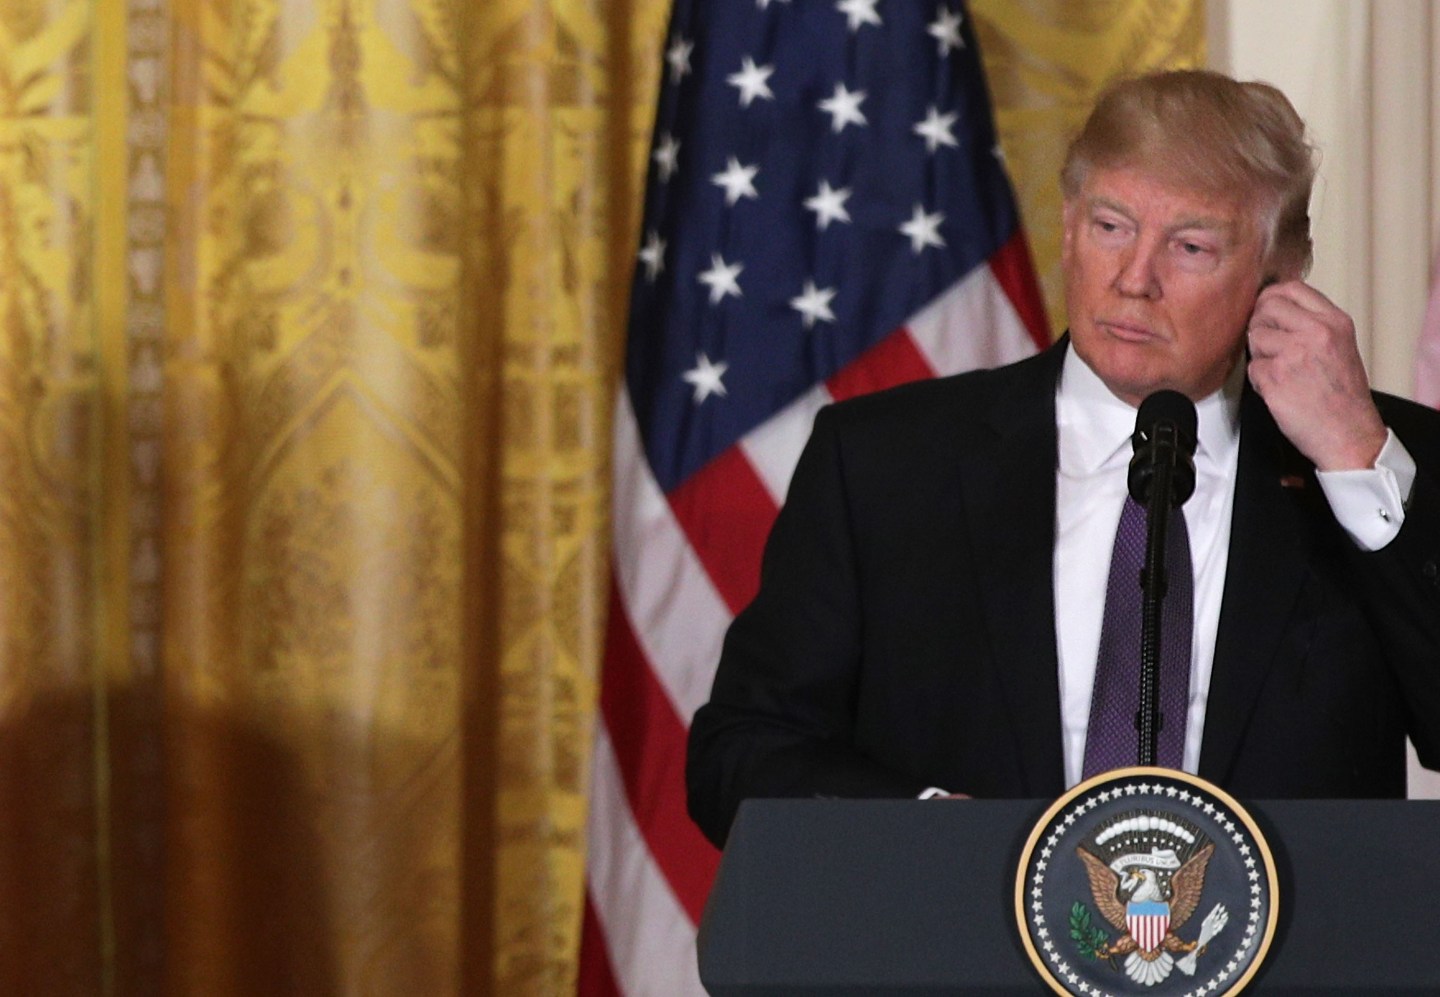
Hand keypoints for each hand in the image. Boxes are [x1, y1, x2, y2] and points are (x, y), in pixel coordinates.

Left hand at [1246, 281, 1386, 469]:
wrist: (1349, 433)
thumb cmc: (1344, 396)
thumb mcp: (1341, 345)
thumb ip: (1313, 323)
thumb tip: (1276, 307)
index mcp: (1334, 322)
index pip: (1291, 288)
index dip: (1271, 298)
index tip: (1267, 309)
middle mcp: (1315, 333)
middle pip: (1266, 308)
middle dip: (1260, 325)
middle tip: (1269, 345)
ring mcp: (1294, 354)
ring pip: (1255, 337)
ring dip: (1260, 355)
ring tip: (1281, 371)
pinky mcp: (1275, 378)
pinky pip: (1252, 368)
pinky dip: (1259, 380)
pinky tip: (1279, 389)